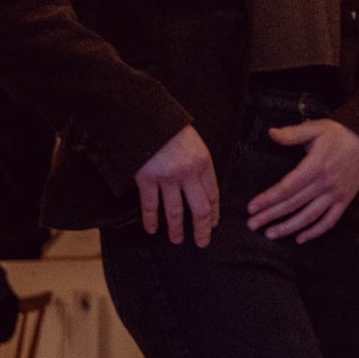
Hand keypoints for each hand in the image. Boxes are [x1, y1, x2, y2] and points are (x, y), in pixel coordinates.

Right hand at [135, 125, 218, 246]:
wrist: (144, 114)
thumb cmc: (169, 126)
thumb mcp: (193, 141)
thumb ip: (198, 163)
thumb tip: (201, 186)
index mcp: (203, 162)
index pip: (213, 194)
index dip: (214, 212)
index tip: (213, 224)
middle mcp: (188, 172)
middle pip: (199, 208)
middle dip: (202, 229)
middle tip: (202, 243)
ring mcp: (167, 177)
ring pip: (175, 211)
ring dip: (176, 229)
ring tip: (177, 240)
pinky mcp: (147, 179)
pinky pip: (150, 205)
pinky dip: (151, 220)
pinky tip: (152, 229)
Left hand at [247, 120, 358, 243]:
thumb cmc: (339, 134)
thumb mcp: (316, 128)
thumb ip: (292, 133)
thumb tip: (271, 133)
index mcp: (315, 166)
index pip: (287, 187)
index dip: (268, 198)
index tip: (252, 207)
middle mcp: (325, 184)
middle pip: (293, 204)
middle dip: (271, 215)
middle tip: (252, 224)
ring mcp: (335, 195)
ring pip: (309, 216)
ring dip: (289, 227)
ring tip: (270, 234)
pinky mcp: (344, 201)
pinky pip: (329, 221)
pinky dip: (315, 232)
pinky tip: (300, 239)